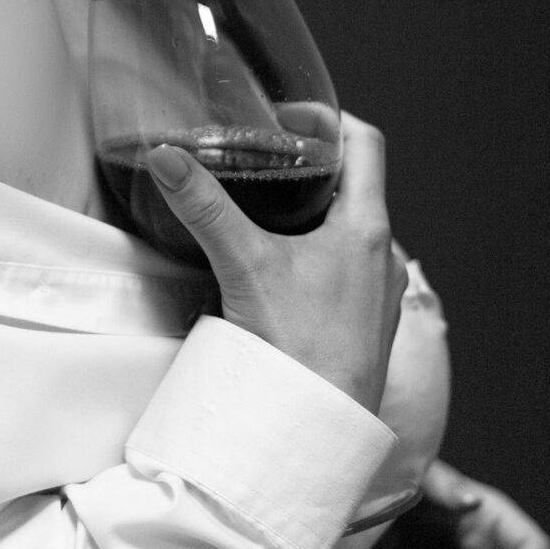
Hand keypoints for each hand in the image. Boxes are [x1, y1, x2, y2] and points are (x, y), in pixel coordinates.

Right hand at [145, 112, 406, 412]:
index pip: (365, 143)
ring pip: (353, 232)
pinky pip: (348, 272)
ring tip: (268, 208)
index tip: (288, 118)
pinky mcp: (365, 328)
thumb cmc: (298, 348)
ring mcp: (378, 296)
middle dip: (314, 165)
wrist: (314, 431)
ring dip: (317, 212)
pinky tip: (280, 270)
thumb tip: (166, 157)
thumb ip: (204, 205)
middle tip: (268, 157)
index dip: (329, 119)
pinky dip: (318, 255)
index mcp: (367, 227)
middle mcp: (383, 258)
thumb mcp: (244, 263)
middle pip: (357, 186)